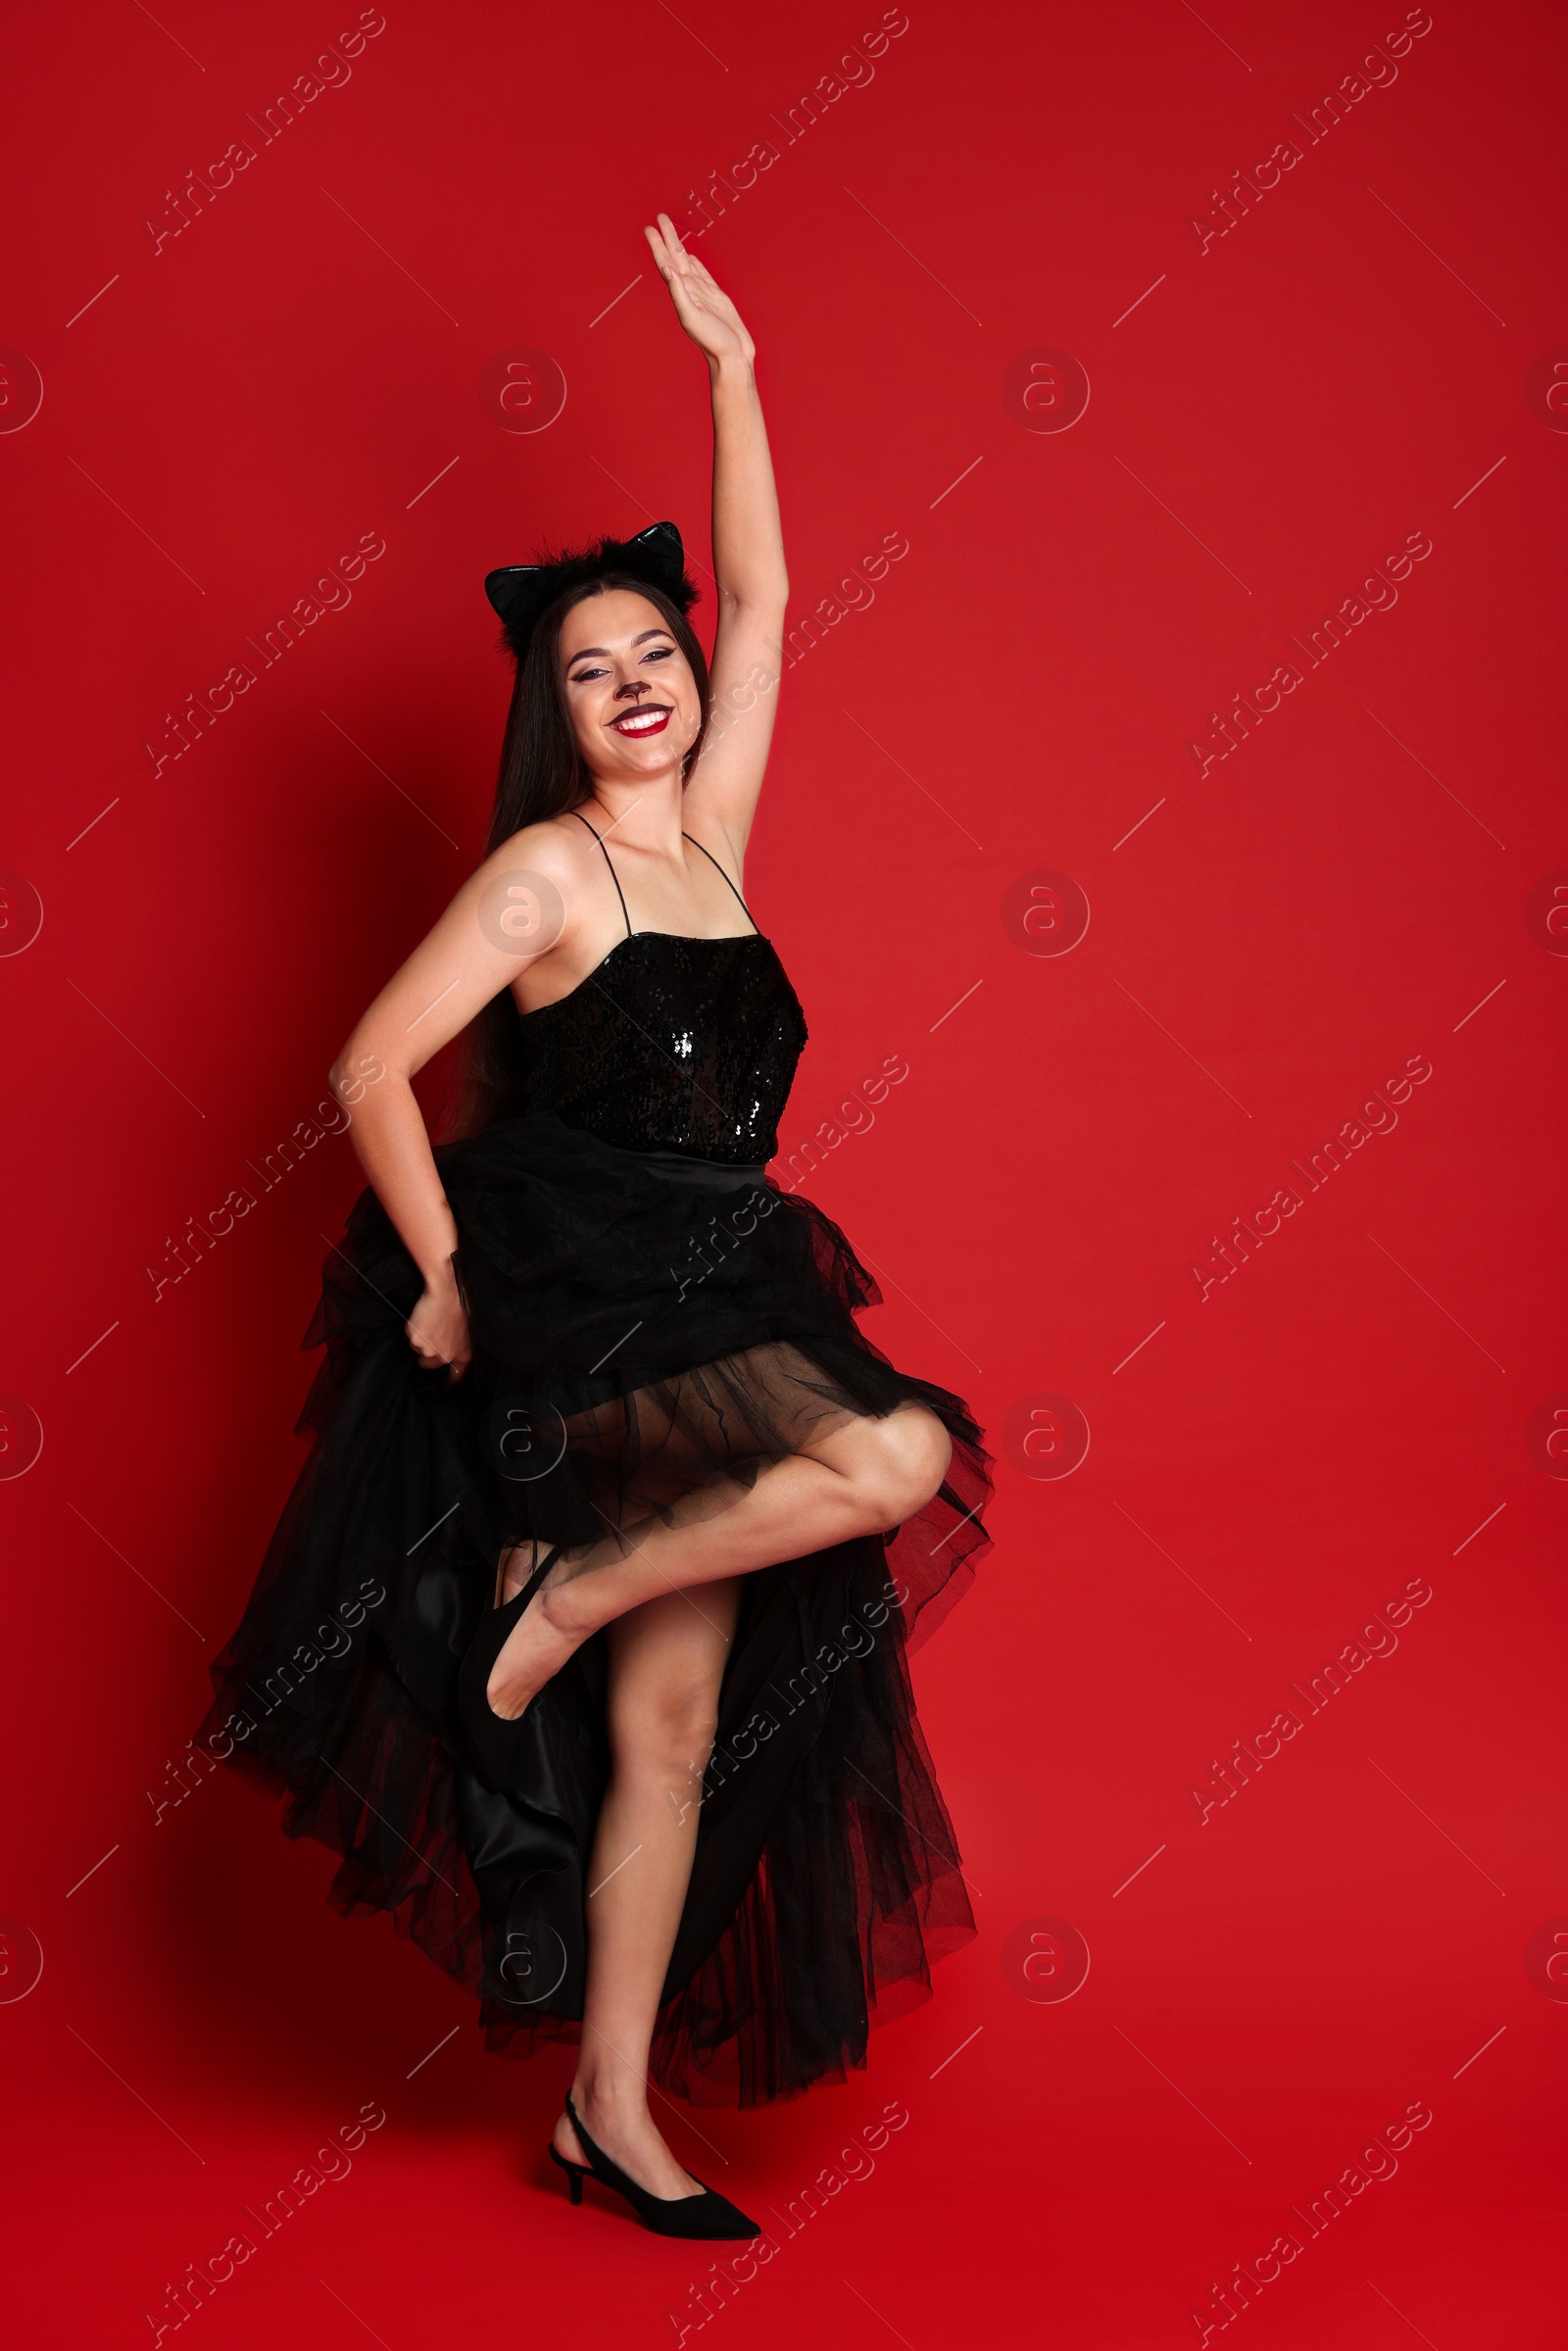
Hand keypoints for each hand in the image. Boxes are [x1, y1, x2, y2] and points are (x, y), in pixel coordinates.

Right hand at [406, 1271, 471, 1381]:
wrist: (446, 1293)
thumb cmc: (459, 1306)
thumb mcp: (467, 1330)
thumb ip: (458, 1344)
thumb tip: (449, 1348)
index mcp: (462, 1354)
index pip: (456, 1376)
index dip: (449, 1383)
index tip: (445, 1388)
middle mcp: (445, 1356)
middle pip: (428, 1363)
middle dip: (427, 1352)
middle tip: (430, 1335)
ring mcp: (429, 1350)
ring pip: (418, 1350)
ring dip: (420, 1339)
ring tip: (429, 1322)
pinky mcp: (416, 1341)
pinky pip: (411, 1338)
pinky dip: (413, 1330)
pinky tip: (422, 1319)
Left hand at [644, 212, 754, 367]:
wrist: (733, 357)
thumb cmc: (713, 342)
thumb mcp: (692, 317)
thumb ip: (679, 293)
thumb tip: (667, 269)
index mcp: (682, 293)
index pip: (666, 263)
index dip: (657, 245)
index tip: (650, 228)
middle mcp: (690, 290)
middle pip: (675, 257)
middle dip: (667, 237)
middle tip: (660, 218)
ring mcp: (702, 293)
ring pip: (688, 262)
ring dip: (679, 246)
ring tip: (673, 231)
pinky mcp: (716, 297)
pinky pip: (702, 274)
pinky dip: (695, 263)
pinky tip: (691, 256)